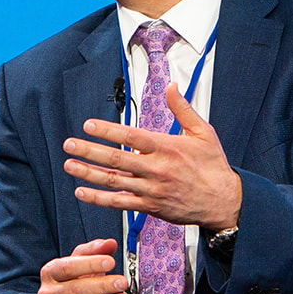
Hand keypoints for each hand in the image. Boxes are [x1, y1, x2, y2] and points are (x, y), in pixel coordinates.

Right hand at [38, 239, 131, 293]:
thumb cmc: (71, 284)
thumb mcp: (78, 264)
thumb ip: (94, 251)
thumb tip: (110, 243)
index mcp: (50, 273)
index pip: (68, 267)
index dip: (90, 264)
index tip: (110, 262)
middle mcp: (48, 293)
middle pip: (75, 289)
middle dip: (102, 285)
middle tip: (122, 282)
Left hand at [63, 83, 241, 228]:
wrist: (224, 202)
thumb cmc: (214, 166)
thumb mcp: (204, 132)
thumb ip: (183, 109)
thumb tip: (172, 86)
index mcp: (167, 147)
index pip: (131, 136)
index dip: (107, 131)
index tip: (89, 125)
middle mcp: (156, 169)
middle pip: (116, 159)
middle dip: (89, 151)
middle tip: (69, 144)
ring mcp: (151, 189)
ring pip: (113, 181)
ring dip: (88, 173)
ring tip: (69, 165)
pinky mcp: (149, 206)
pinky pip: (119, 203)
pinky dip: (99, 198)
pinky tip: (82, 192)